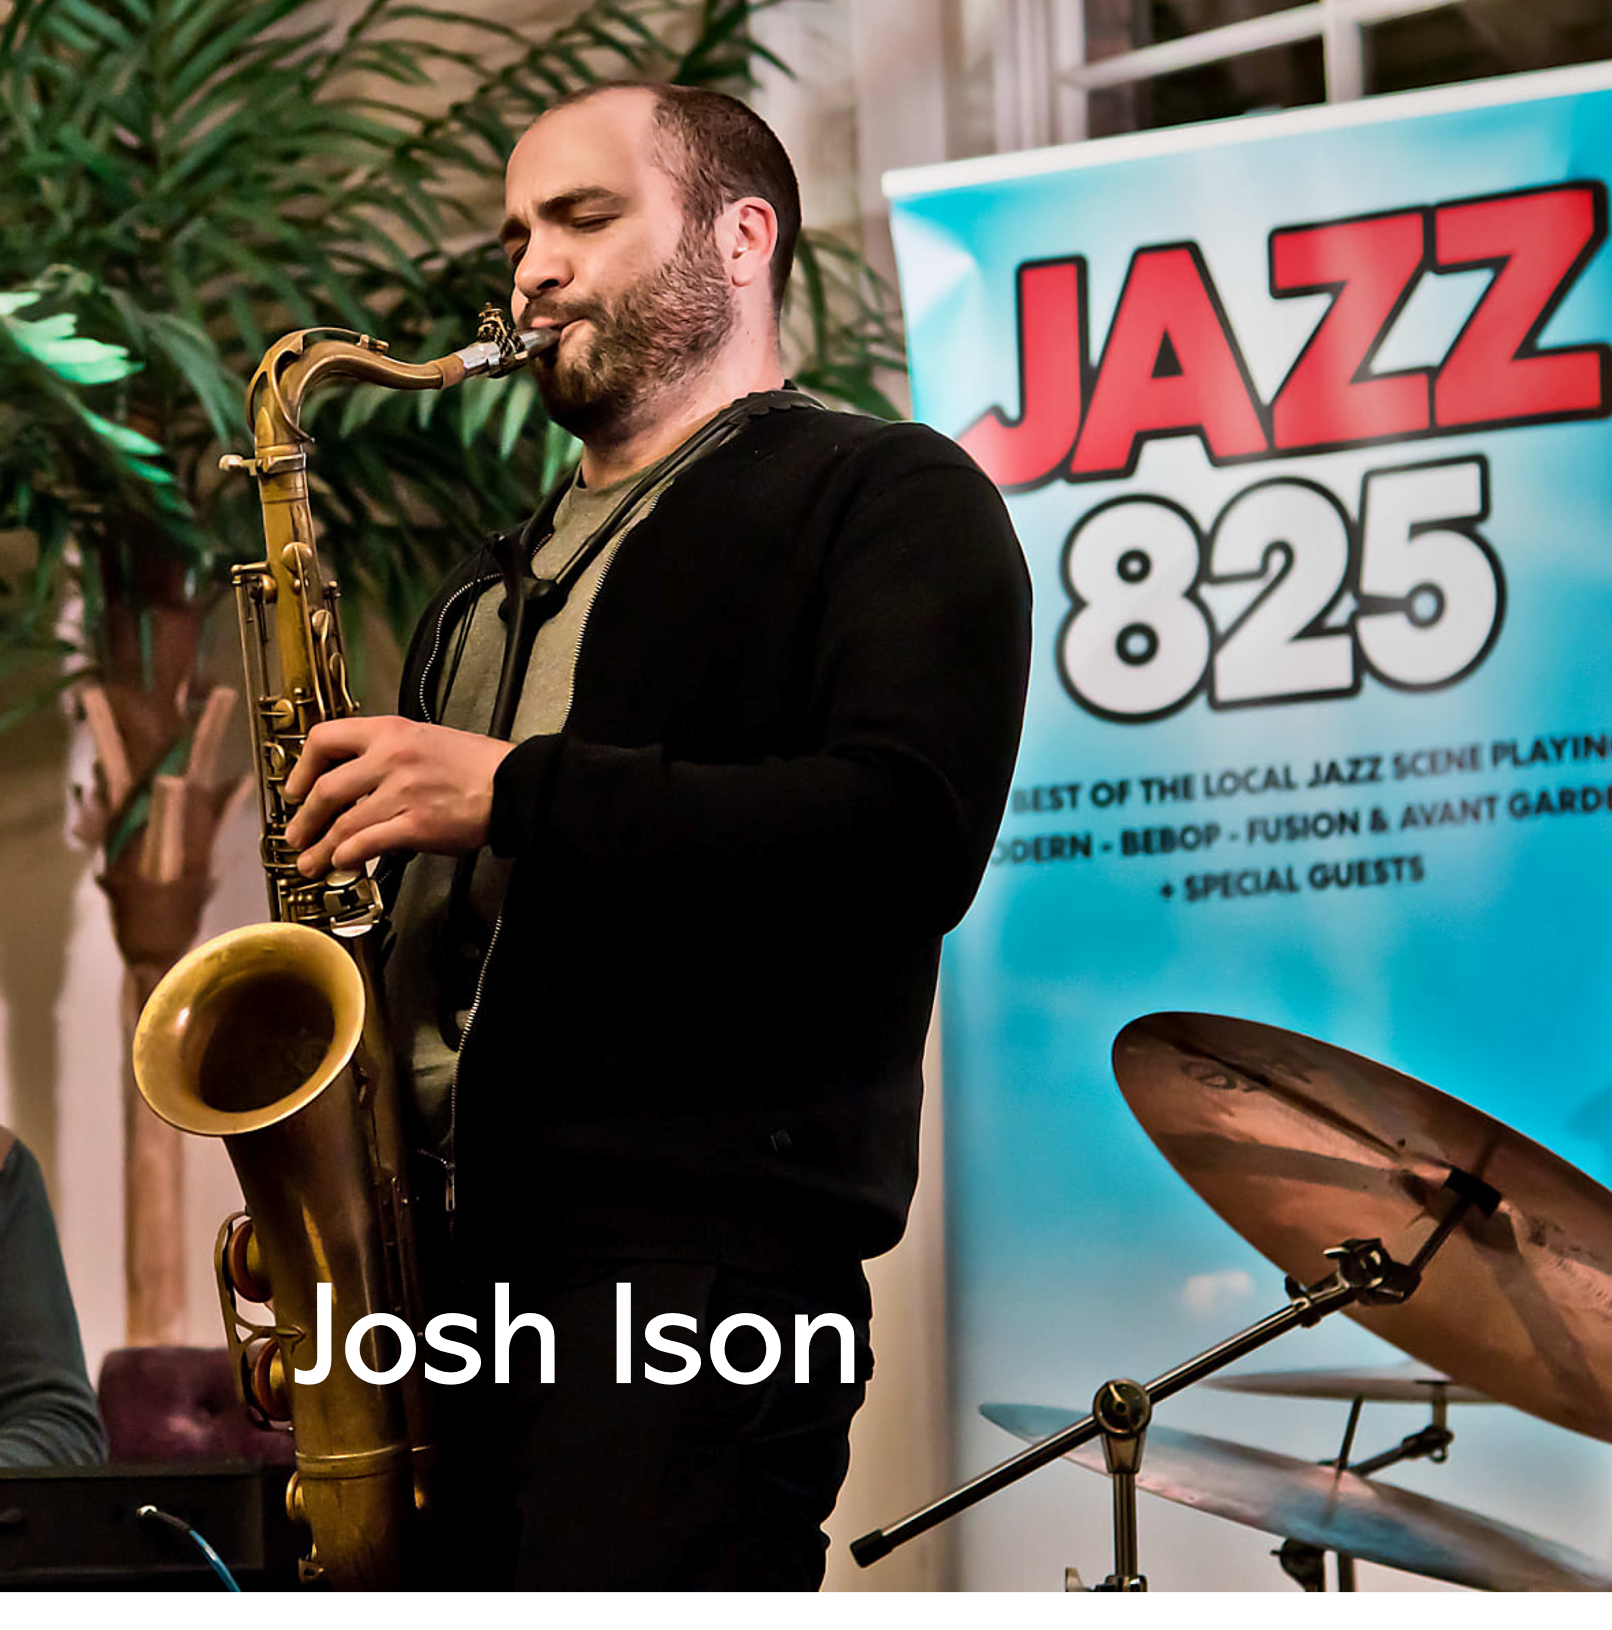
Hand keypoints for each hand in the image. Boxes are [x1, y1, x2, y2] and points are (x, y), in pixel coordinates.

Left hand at [281, 716, 513, 874]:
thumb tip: (354, 780)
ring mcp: (401, 793)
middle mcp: (389, 759)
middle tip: (296, 834)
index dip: (301, 767)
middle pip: (325, 790)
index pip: (324, 739)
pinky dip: (348, 857)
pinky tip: (343, 863)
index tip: (295, 788)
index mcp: (390, 731)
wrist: (512, 784)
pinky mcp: (415, 826)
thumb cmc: (475, 764)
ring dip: (320, 848)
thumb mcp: (424, 739)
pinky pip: (367, 844)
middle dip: (304, 819)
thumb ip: (386, 753)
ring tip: (310, 863)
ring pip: (342, 824)